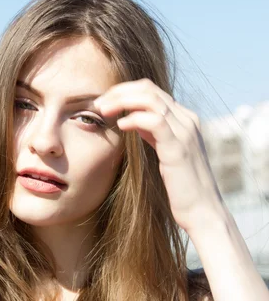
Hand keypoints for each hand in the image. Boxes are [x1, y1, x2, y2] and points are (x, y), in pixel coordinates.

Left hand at [94, 78, 225, 232]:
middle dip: (119, 92)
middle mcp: (187, 120)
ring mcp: (185, 132)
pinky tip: (121, 126)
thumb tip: (133, 120)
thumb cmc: (181, 186)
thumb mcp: (166, 152)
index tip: (105, 103)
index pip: (151, 90)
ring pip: (150, 100)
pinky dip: (134, 119)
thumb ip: (153, 134)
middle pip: (149, 89)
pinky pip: (155, 121)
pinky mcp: (179, 148)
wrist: (202, 211)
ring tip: (104, 111)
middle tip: (98, 105)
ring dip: (122, 101)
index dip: (124, 91)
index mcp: (184, 119)